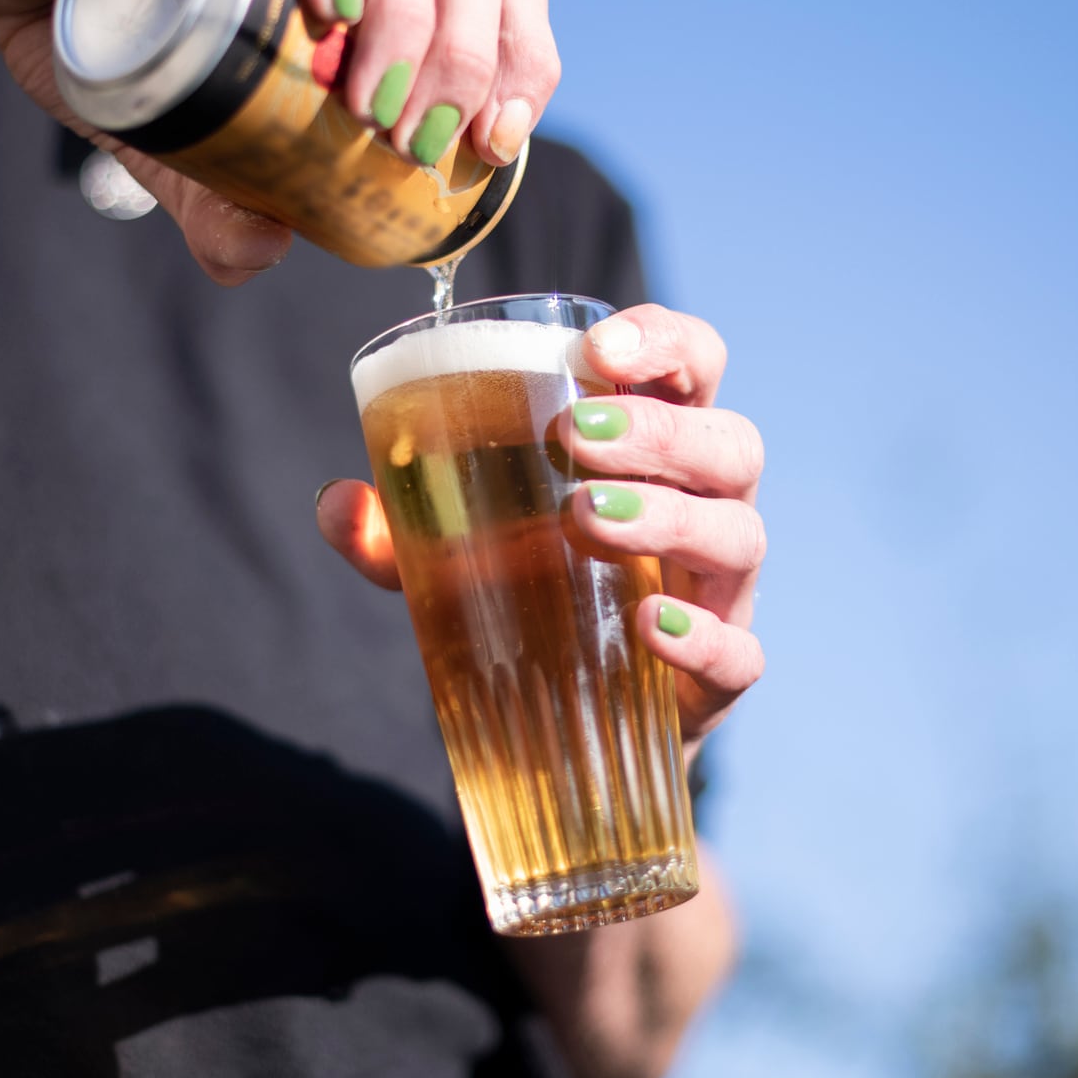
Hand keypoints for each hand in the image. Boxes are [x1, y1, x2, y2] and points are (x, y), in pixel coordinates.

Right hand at [0, 0, 561, 283]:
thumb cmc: (110, 48)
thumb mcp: (177, 145)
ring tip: (368, 102)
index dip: (521, 58)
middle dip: (469, 56)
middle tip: (418, 142)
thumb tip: (262, 256)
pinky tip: (330, 2)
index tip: (495, 139)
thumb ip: (220, 200)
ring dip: (411, 12)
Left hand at [318, 304, 766, 756]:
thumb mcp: (462, 556)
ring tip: (586, 516)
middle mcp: (708, 508)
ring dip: (668, 514)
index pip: (695, 366)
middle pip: (731, 443)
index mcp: (659, 451)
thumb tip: (337, 502)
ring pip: (739, 533)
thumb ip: (401, 528)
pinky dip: (700, 637)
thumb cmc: (534, 602)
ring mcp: (722, 592)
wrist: (574, 736)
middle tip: (573, 435)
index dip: (665, 341)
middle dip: (658, 428)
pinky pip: (740, 652)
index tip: (600, 347)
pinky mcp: (719, 675)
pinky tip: (646, 624)